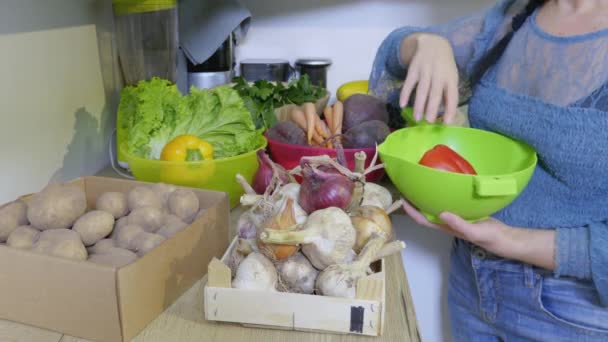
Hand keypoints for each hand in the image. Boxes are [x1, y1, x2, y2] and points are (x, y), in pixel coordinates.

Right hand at [399, 33, 458, 123]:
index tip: (446, 123)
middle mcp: (438, 74)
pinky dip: (405, 94)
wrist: (433, 43)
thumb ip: (448, 93)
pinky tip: (402, 104)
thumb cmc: (444, 66)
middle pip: (435, 93)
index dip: (450, 109)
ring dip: (419, 105)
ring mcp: (425, 71)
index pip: (452, 95)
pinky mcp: (413, 69)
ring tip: (417, 118)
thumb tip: (446, 115)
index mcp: (451, 78)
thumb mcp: (451, 77)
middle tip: (428, 122)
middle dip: (432, 108)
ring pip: (421, 90)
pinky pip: (408, 83)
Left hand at [400, 199, 555, 269]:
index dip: (412, 212)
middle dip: (416, 202)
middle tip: (407, 187)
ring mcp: (455, 217)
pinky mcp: (464, 212)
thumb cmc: (489, 237)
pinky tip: (443, 187)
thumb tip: (442, 213)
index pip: (423, 220)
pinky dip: (443, 196)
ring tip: (420, 185)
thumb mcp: (475, 231)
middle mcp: (447, 222)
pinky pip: (449, 203)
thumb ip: (459, 224)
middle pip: (426, 212)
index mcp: (446, 227)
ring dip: (427, 199)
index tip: (403, 200)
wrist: (505, 238)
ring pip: (436, 207)